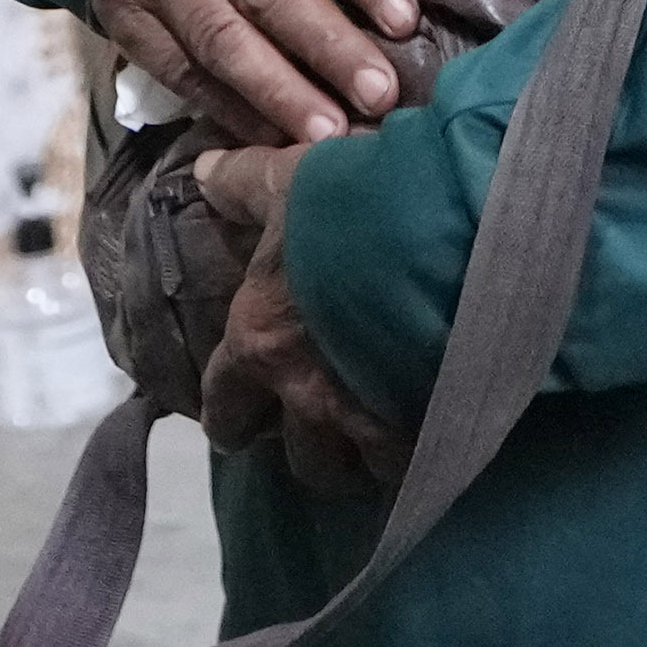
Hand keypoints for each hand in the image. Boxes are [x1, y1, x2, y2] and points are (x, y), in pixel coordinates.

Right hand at [91, 0, 416, 148]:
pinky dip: (231, 107)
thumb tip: (383, 3)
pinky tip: (273, 135)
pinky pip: (180, 70)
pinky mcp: (120, 13)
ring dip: (279, 93)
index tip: (403, 22)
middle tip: (377, 93)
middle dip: (327, 46)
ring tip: (328, 135)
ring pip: (219, 38)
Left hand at [186, 142, 404, 504]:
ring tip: (384, 433)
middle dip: (311, 448)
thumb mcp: (292, 181)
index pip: (225, 412)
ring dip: (364, 457)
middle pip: (298, 460)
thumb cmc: (355, 200)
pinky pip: (414, 465)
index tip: (249, 417)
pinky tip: (431, 431)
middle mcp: (306, 396)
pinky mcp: (425, 423)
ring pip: (355, 473)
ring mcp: (367, 418)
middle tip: (330, 424)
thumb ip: (245, 183)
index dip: (234, 417)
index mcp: (260, 343)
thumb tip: (201, 174)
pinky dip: (417, 454)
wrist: (444, 224)